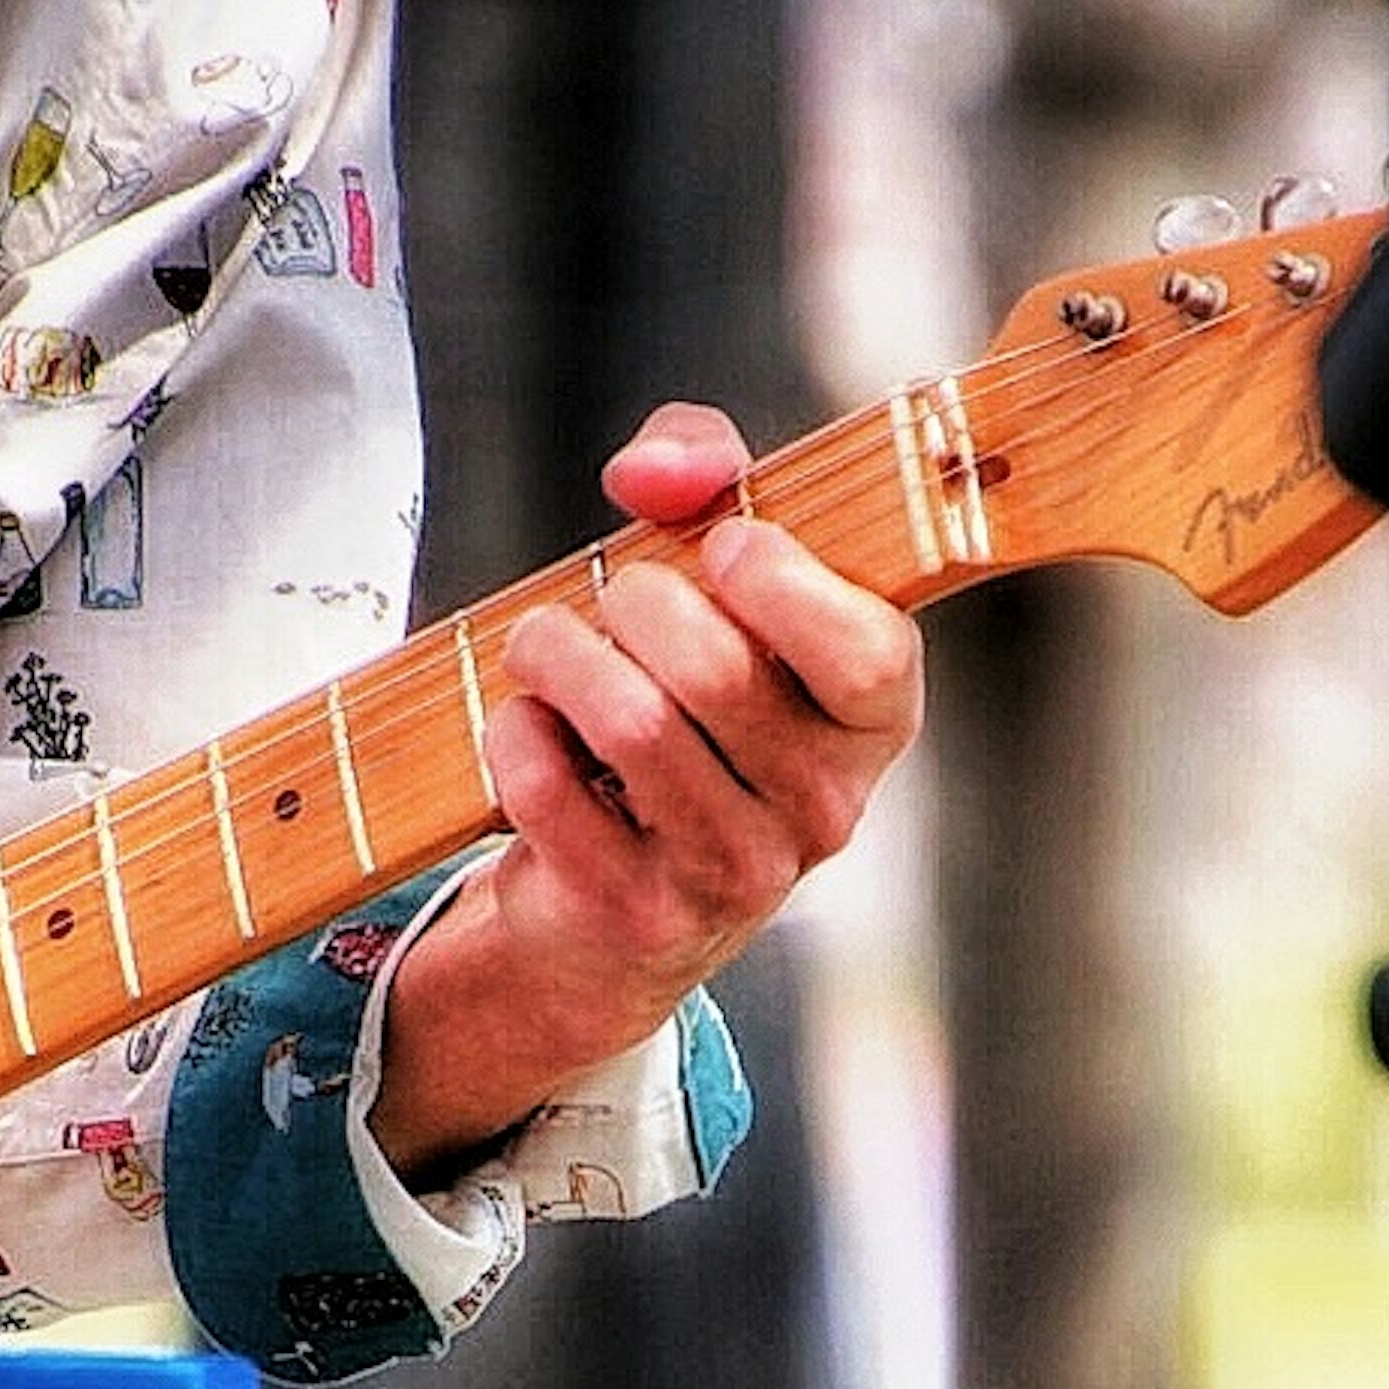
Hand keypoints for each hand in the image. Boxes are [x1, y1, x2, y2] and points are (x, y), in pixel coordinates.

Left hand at [371, 401, 925, 1180]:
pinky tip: (528, 728)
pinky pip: (550, 787)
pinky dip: (515, 733)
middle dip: (634, 601)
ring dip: (559, 653)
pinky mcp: (636, 914)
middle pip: (719, 670)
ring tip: (544, 644)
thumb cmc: (683, 700)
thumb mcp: (718, 578)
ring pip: (631, 724)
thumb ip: (704, 474)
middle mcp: (824, 812)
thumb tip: (647, 474)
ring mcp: (733, 875)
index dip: (784, 584)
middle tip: (609, 598)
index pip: (869, 655)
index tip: (722, 546)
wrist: (617, 904)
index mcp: (873, 726)